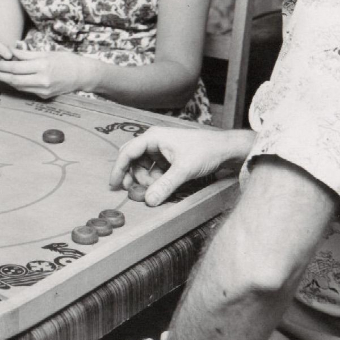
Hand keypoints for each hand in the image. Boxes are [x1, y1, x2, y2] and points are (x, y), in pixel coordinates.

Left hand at [0, 47, 86, 98]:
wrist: (82, 75)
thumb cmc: (65, 60)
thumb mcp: (46, 53)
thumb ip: (27, 54)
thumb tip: (10, 51)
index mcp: (43, 66)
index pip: (16, 68)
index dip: (2, 66)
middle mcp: (42, 80)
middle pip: (14, 80)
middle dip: (0, 75)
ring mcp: (43, 90)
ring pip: (19, 87)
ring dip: (6, 81)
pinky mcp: (44, 96)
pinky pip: (26, 90)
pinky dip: (17, 84)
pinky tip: (10, 79)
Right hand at [109, 127, 251, 205]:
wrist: (225, 149)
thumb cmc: (205, 151)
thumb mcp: (183, 170)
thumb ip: (165, 186)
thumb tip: (148, 201)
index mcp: (153, 137)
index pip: (127, 153)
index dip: (118, 169)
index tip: (113, 185)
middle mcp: (154, 141)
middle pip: (133, 159)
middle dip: (132, 176)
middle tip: (133, 192)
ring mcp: (161, 148)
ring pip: (144, 166)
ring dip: (146, 180)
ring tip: (156, 189)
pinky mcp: (169, 157)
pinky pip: (154, 169)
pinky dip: (155, 179)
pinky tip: (162, 187)